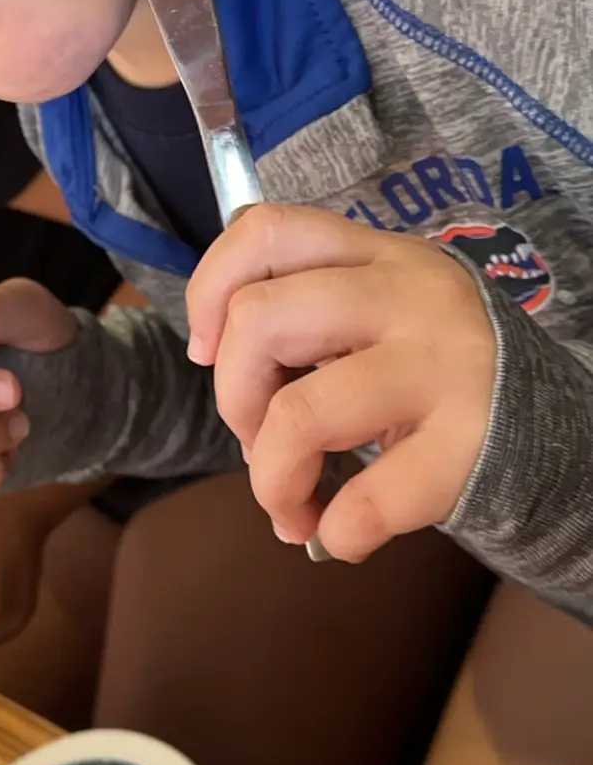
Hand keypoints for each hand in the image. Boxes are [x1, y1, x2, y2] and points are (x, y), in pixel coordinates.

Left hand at [185, 205, 495, 560]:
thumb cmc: (438, 373)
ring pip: (298, 414)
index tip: (208, 349)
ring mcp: (442, 370)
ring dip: (270, 478)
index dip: (211, 289)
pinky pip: (366, 502)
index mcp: (379, 257)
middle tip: (258, 437)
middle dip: (232, 396)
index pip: (267, 230)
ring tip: (290, 503)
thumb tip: (214, 356)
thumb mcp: (387, 310)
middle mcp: (411, 298)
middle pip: (259, 320)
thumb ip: (312, 307)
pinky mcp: (468, 447)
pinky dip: (334, 533)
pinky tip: (339, 534)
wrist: (556, 429)